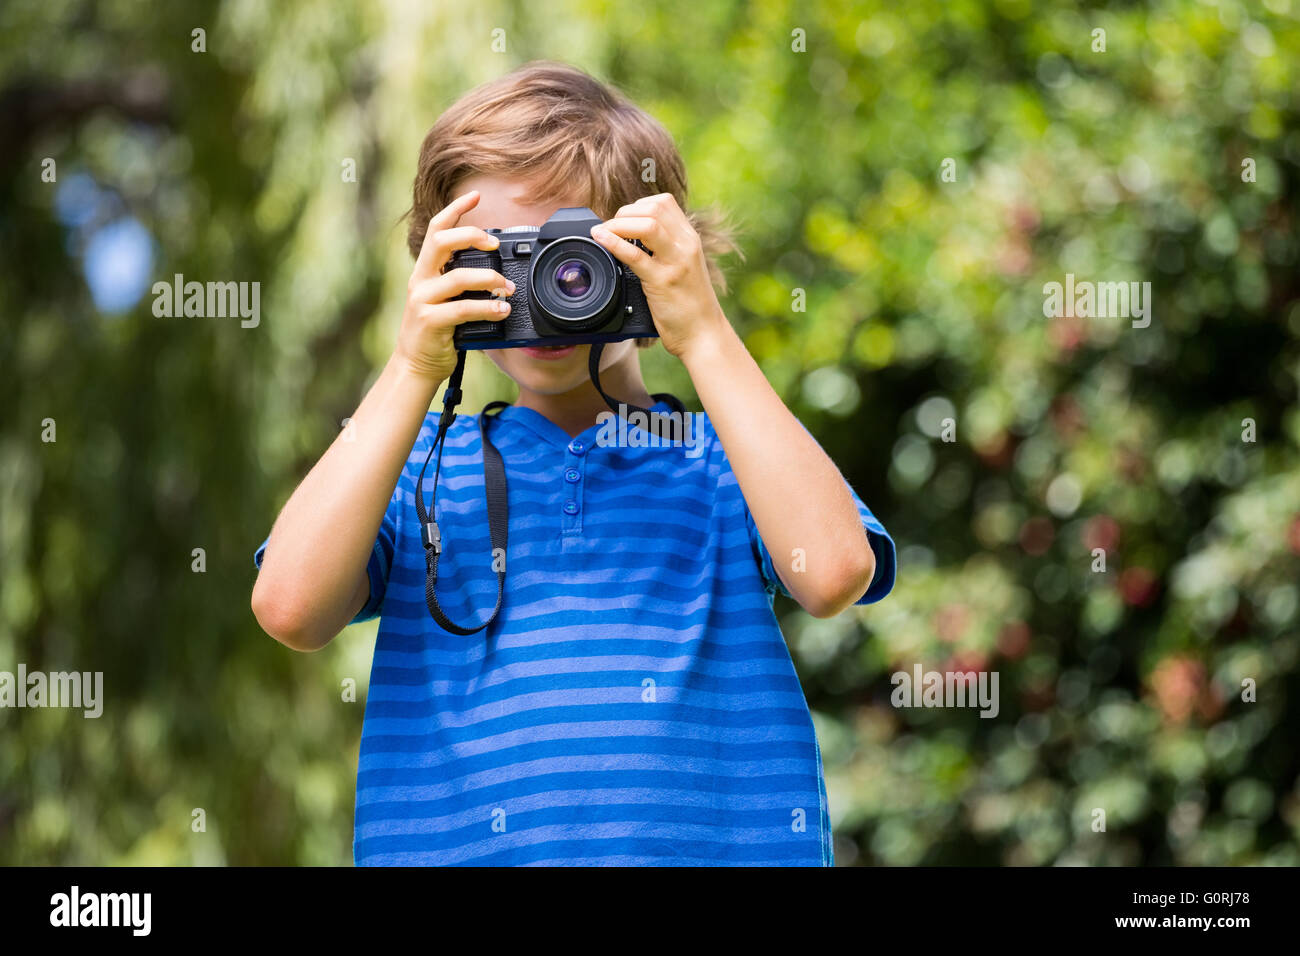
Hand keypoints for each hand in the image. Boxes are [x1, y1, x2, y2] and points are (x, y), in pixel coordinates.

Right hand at [395, 190, 514, 382]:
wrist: (416, 365)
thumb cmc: (437, 333)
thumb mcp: (447, 301)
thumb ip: (462, 283)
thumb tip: (497, 271)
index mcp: (426, 270)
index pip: (437, 229)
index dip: (455, 210)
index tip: (475, 196)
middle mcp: (420, 280)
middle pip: (441, 241)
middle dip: (471, 236)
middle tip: (495, 245)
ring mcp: (422, 300)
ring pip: (458, 277)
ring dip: (490, 279)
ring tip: (509, 288)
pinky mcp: (430, 321)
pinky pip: (463, 309)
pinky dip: (488, 308)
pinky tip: (503, 310)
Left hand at [590, 193, 727, 360]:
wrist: (704, 334)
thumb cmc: (690, 305)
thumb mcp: (682, 267)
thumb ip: (665, 249)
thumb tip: (633, 237)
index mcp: (690, 239)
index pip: (664, 203)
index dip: (637, 205)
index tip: (624, 220)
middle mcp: (686, 246)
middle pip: (653, 208)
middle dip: (625, 212)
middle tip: (611, 228)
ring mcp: (675, 262)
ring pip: (646, 224)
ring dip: (618, 224)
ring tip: (605, 234)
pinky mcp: (662, 282)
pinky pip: (635, 255)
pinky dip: (613, 243)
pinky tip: (600, 239)